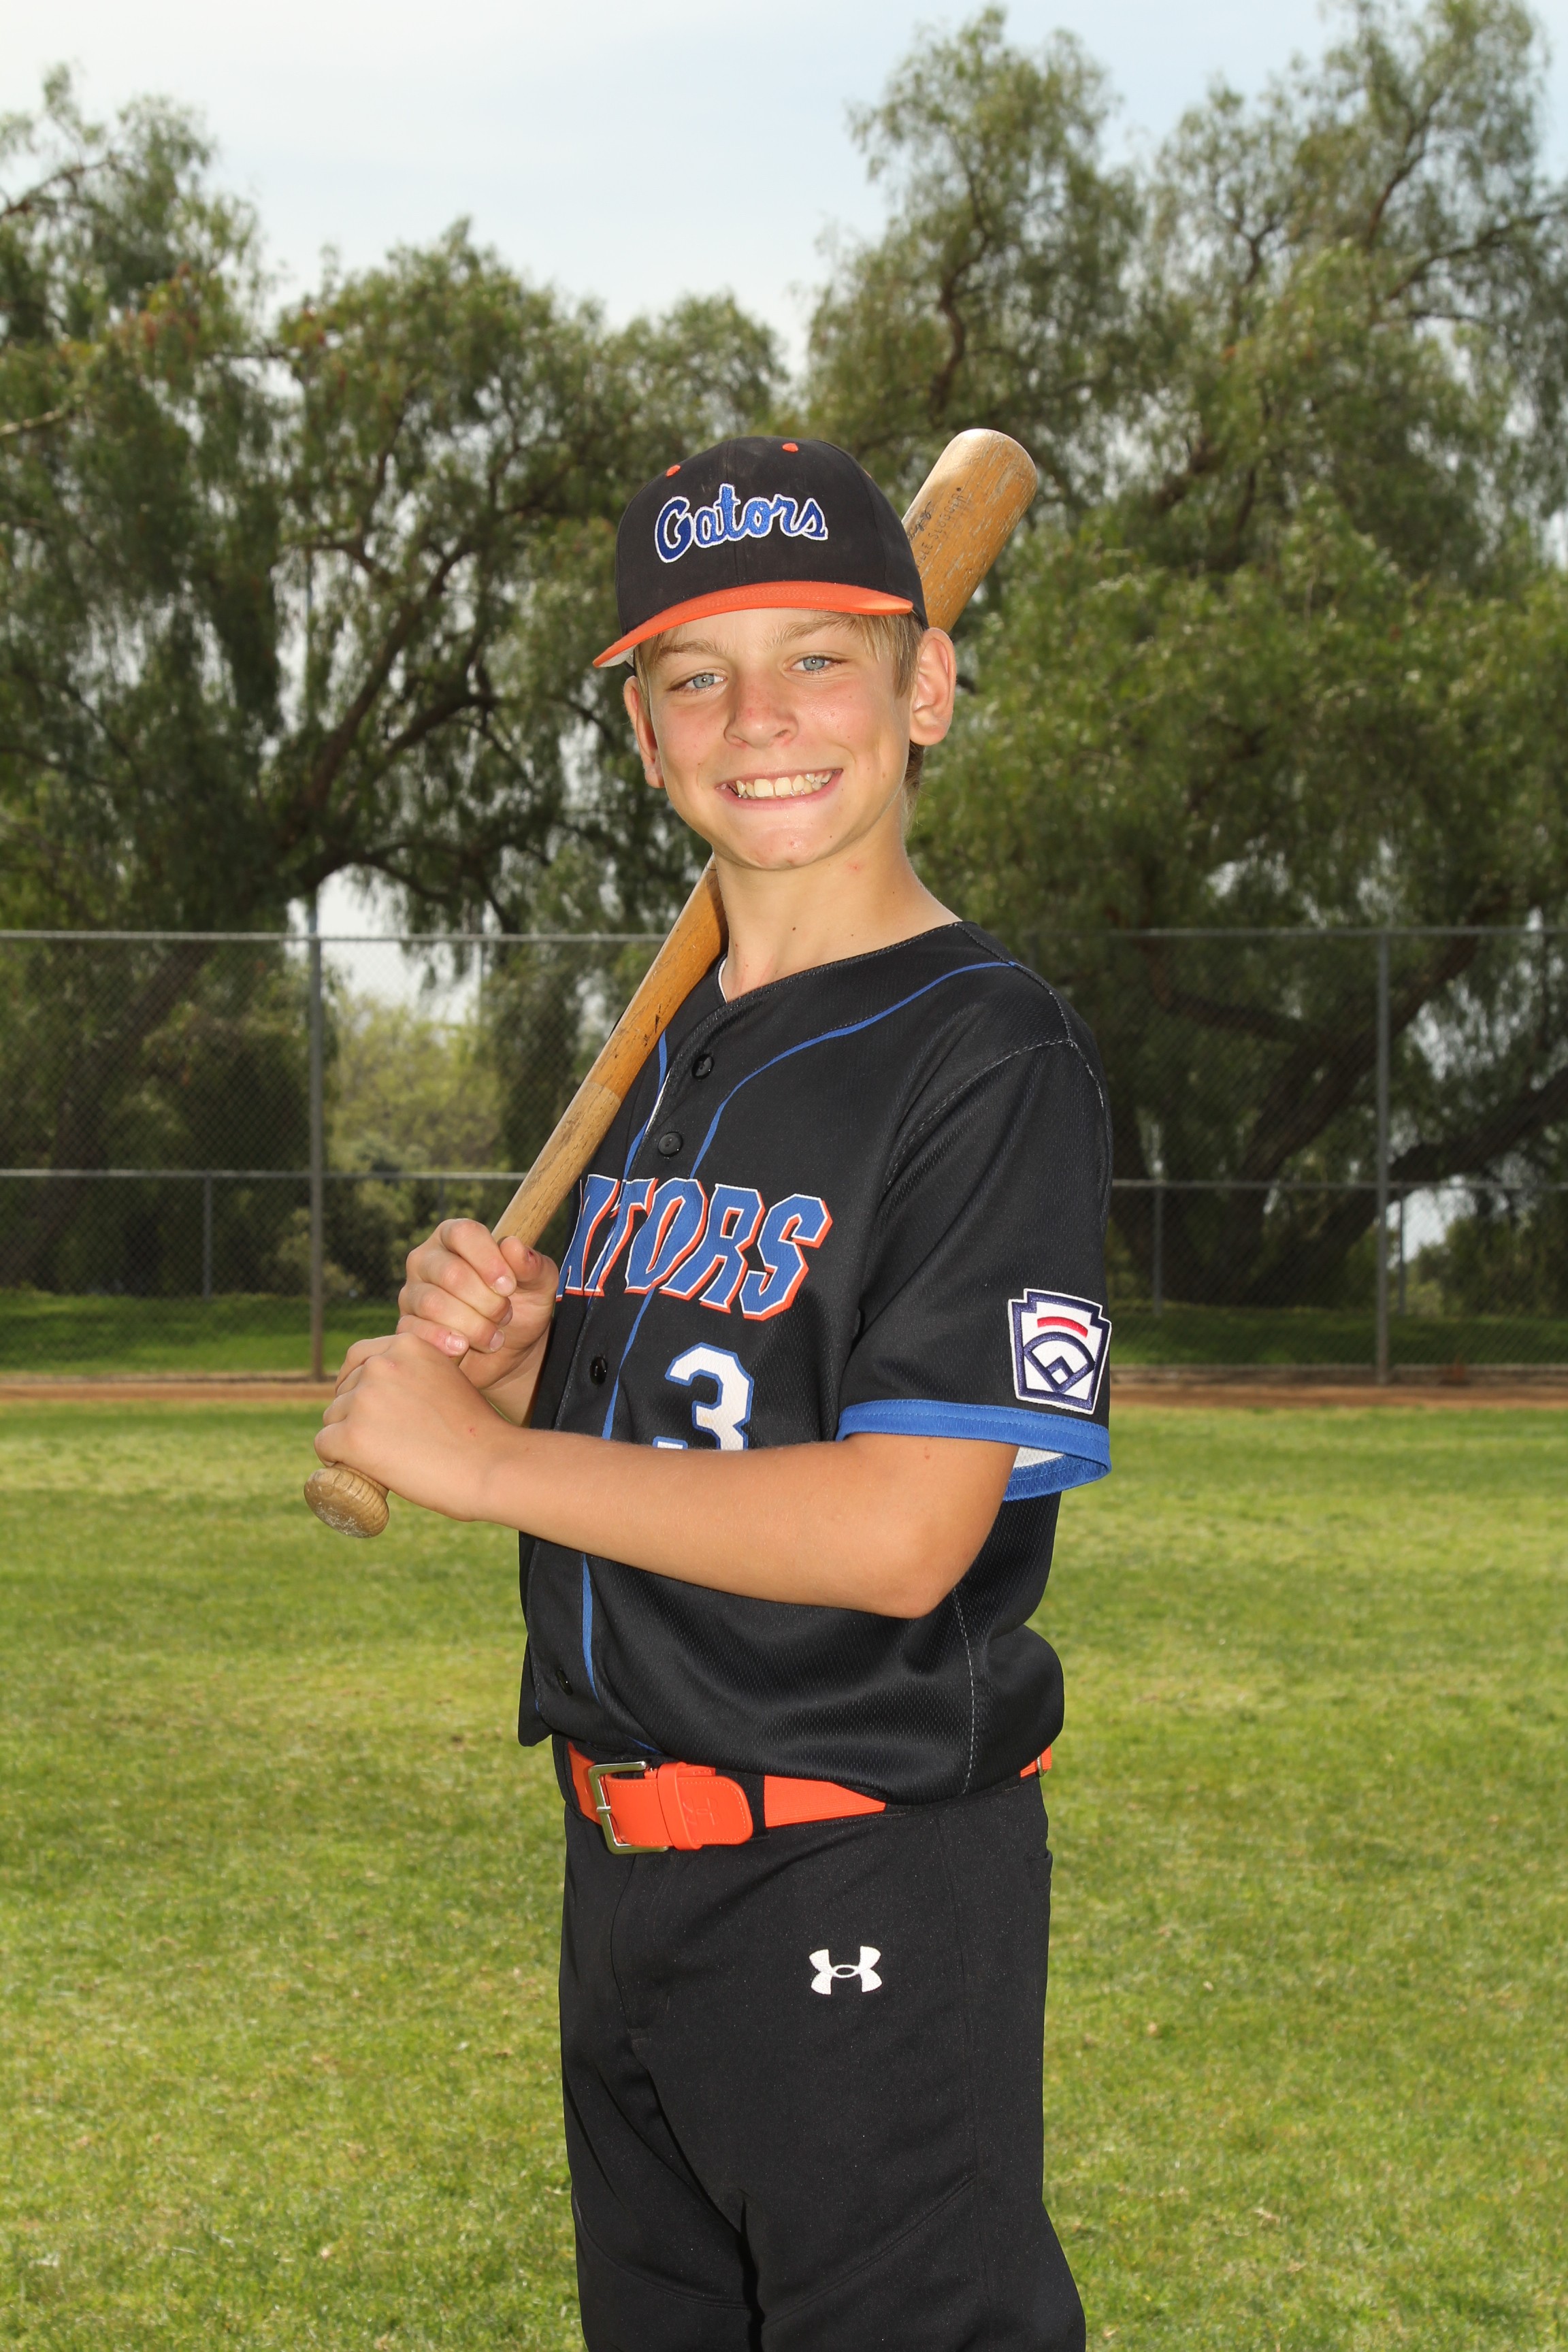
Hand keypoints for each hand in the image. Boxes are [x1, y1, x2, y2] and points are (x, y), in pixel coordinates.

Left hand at [314, 1331, 516, 1518]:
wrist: (490, 1466)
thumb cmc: (476, 1432)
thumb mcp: (447, 1379)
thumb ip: (417, 1374)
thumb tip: (390, 1389)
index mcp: (407, 1345)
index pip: (358, 1357)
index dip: (356, 1383)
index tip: (364, 1406)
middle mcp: (381, 1365)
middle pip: (344, 1390)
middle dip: (352, 1413)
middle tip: (381, 1441)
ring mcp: (364, 1399)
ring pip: (332, 1418)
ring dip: (347, 1437)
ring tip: (382, 1458)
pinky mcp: (352, 1435)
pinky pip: (324, 1445)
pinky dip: (335, 1459)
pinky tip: (357, 1469)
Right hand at [367, 1219, 557, 1410]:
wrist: (510, 1351)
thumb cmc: (523, 1306)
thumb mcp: (540, 1285)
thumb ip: (532, 1265)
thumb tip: (513, 1246)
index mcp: (456, 1237)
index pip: (463, 1233)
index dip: (487, 1259)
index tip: (509, 1286)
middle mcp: (428, 1259)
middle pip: (449, 1272)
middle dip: (486, 1300)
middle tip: (505, 1315)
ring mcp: (413, 1292)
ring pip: (433, 1304)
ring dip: (472, 1325)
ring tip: (493, 1337)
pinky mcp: (407, 1324)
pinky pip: (416, 1330)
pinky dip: (444, 1341)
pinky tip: (463, 1347)